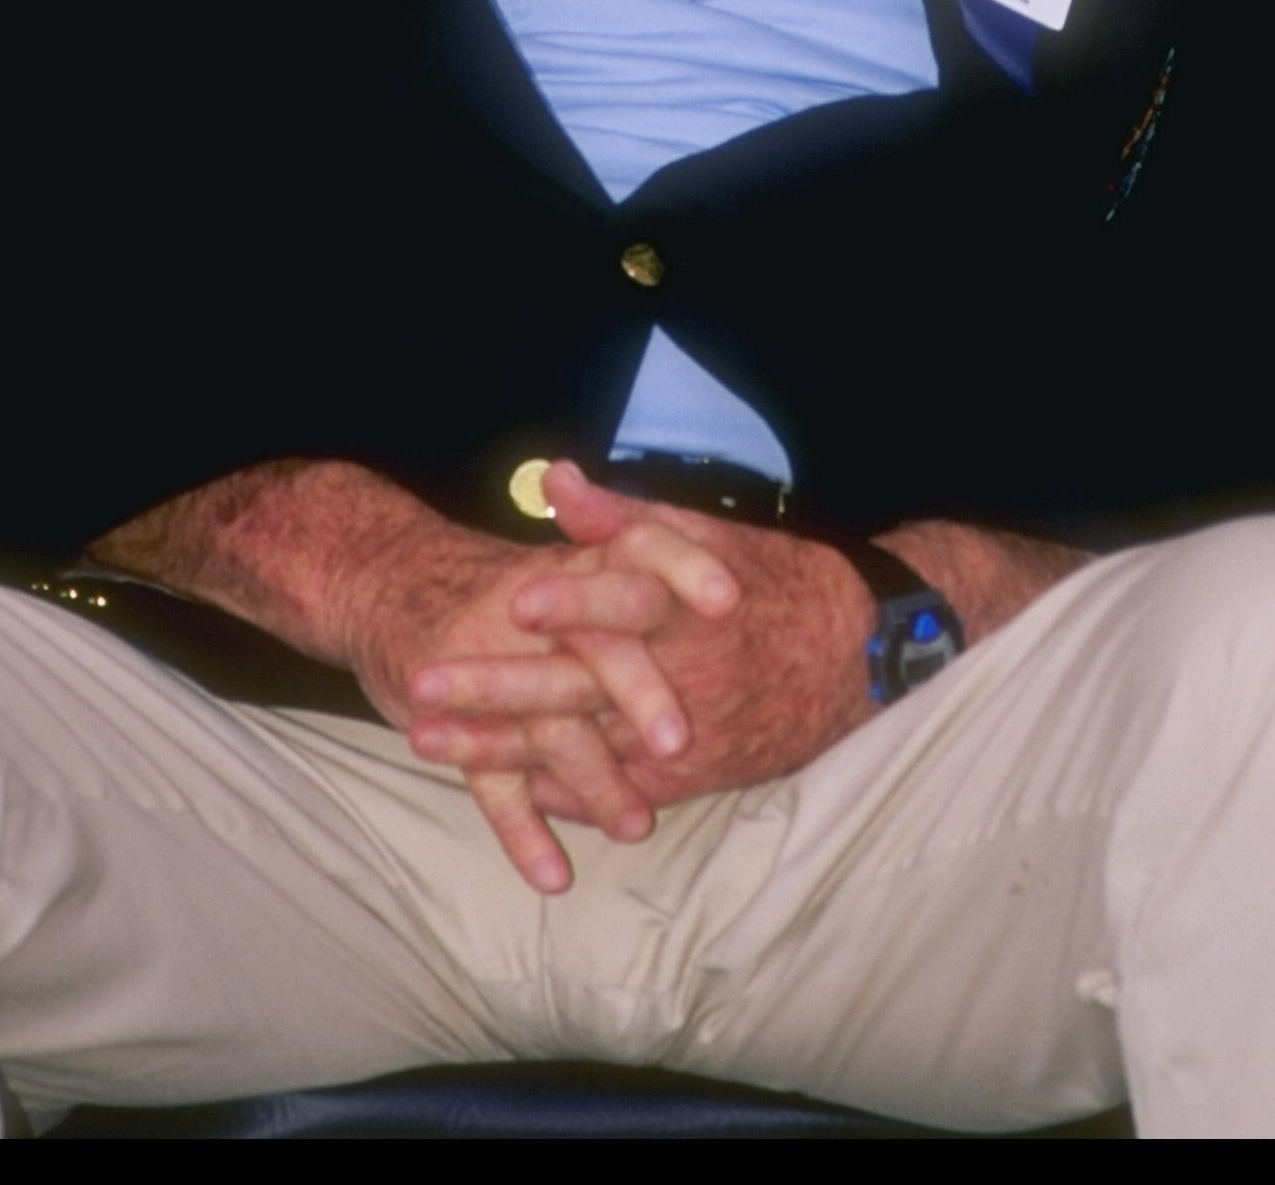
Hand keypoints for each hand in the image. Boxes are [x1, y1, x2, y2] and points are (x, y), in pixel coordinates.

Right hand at [90, 456, 739, 897]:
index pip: (636, 548)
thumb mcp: (567, 557)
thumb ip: (633, 564)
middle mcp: (534, 610)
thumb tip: (733, 578)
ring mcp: (486, 664)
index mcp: (574, 563)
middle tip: (681, 744)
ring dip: (591, 778)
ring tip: (635, 827)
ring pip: (545, 725)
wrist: (383, 577)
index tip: (729, 597)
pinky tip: (553, 877)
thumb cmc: (503, 585)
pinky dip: (520, 831)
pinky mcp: (448, 719)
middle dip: (634, 692)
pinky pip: (489, 780)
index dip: (681, 568)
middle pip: (591, 644)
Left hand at [408, 466, 873, 811]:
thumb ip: (623, 517)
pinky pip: (611, 792)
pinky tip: (494, 785)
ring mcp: (684, 737)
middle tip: (424, 686)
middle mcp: (682, 676)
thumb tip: (555, 481)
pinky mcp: (689, 780)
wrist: (851, 660)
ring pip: (581, 750)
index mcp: (688, 607)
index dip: (572, 605)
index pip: (625, 604)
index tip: (514, 602)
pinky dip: (555, 791)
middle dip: (498, 691)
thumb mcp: (706, 536)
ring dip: (502, 749)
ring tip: (429, 743)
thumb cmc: (771, 583)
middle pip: (581, 687)